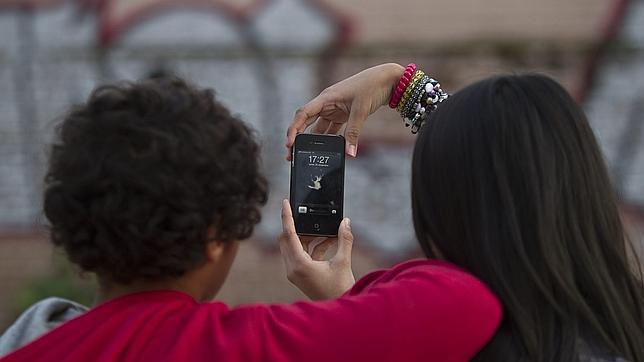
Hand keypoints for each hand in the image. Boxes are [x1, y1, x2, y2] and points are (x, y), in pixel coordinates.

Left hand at [279, 199, 354, 299]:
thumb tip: (345, 221)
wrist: (339, 311)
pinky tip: (330, 241)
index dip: (287, 216)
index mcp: (299, 264)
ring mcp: (295, 273)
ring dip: (309, 236)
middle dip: (298, 225)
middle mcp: (292, 269)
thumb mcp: (344, 262)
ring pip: (294, 246)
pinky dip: (313, 246)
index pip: (289, 234)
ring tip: (327, 231)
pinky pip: (302, 254)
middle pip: (287, 239)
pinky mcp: (300, 275)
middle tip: (308, 214)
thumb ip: (344, 239)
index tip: (285, 202)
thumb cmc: (340, 288)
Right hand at [286, 63, 404, 158]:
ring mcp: (334, 109)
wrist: (389, 79)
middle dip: (297, 139)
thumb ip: (353, 133)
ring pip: (318, 128)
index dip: (294, 129)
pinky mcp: (343, 114)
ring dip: (312, 142)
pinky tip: (326, 151)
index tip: (289, 143)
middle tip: (291, 155)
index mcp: (326, 98)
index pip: (303, 114)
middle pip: (306, 122)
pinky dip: (329, 140)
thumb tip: (349, 154)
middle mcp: (326, 103)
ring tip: (304, 155)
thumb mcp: (361, 111)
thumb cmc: (372, 87)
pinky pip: (331, 129)